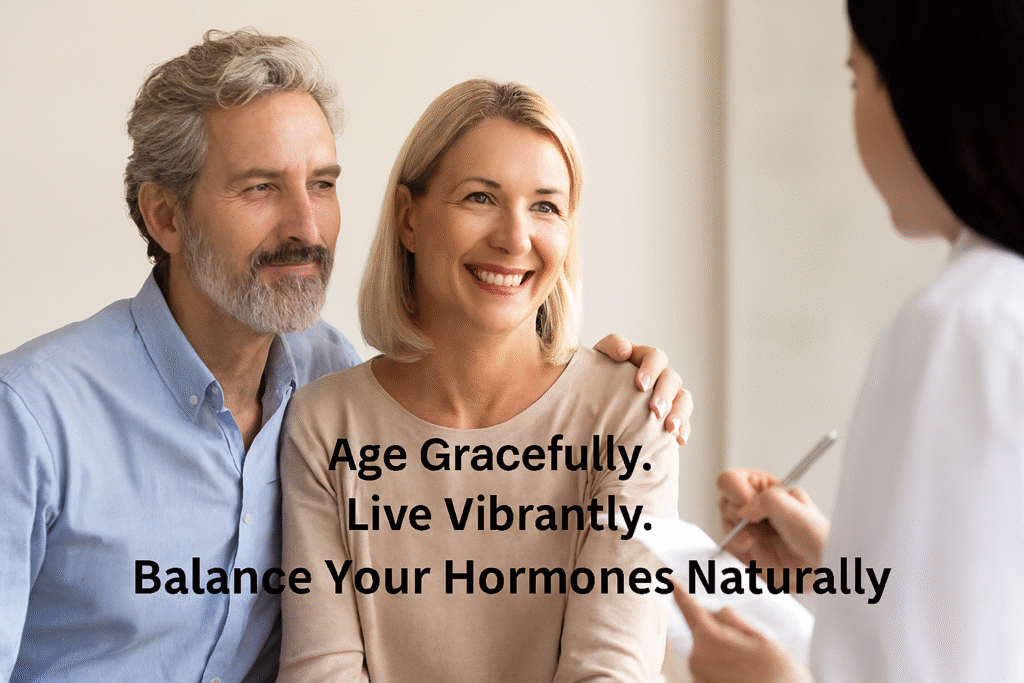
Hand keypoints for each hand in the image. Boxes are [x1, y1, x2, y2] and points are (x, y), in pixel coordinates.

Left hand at [593, 334, 692, 445]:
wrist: (585, 404)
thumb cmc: (589, 379)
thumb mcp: (594, 359)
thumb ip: (609, 347)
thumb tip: (625, 351)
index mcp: (641, 359)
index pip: (655, 356)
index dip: (652, 368)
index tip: (641, 385)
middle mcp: (657, 376)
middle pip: (671, 378)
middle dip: (665, 394)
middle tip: (655, 410)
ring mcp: (665, 396)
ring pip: (683, 399)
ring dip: (679, 412)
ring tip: (669, 427)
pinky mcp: (668, 417)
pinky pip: (683, 422)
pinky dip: (683, 429)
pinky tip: (679, 440)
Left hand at [673, 582, 811, 682]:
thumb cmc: (780, 679)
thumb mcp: (764, 643)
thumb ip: (737, 624)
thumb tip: (719, 611)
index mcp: (711, 640)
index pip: (690, 610)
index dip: (681, 593)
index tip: (668, 580)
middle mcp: (698, 659)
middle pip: (704, 633)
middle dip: (722, 633)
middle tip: (752, 650)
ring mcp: (699, 677)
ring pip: (709, 653)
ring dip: (725, 655)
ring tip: (753, 671)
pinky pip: (711, 671)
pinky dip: (725, 670)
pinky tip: (746, 679)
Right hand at [718, 468, 829, 571]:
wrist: (822, 572)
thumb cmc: (819, 541)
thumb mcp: (797, 511)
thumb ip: (768, 500)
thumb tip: (743, 508)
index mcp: (765, 490)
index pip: (733, 480)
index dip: (735, 490)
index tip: (747, 502)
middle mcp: (755, 508)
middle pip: (724, 502)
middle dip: (735, 513)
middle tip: (751, 522)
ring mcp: (749, 529)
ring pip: (724, 524)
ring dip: (736, 533)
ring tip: (755, 540)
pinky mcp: (745, 550)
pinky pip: (727, 546)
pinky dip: (735, 548)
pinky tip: (751, 548)